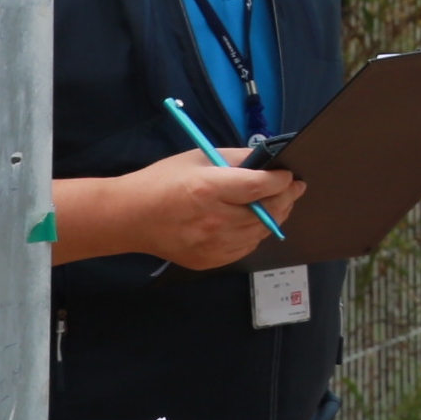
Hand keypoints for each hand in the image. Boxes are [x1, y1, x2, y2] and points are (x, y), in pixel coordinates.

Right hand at [51, 147, 304, 268]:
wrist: (128, 217)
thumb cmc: (162, 181)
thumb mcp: (198, 158)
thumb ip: (236, 159)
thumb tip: (269, 161)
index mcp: (209, 189)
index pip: (260, 187)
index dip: (282, 181)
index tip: (290, 175)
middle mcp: (214, 220)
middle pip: (267, 212)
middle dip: (286, 198)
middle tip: (293, 188)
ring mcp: (212, 245)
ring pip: (261, 232)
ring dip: (275, 217)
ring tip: (276, 203)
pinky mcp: (209, 261)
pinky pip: (246, 248)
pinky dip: (255, 234)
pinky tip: (253, 222)